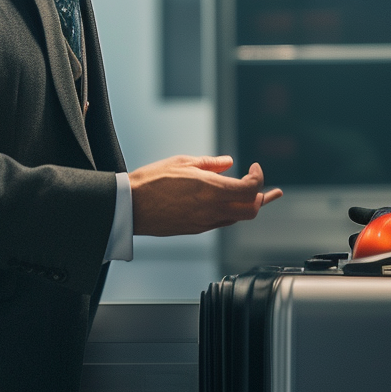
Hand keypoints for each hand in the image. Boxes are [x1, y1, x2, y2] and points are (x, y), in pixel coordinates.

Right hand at [128, 155, 282, 236]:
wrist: (130, 206)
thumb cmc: (153, 181)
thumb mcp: (183, 162)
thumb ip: (211, 163)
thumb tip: (229, 163)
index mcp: (211, 190)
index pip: (250, 189)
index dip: (258, 177)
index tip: (254, 167)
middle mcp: (211, 209)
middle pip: (251, 210)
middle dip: (260, 197)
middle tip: (259, 185)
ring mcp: (204, 222)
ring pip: (237, 218)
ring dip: (247, 206)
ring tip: (257, 195)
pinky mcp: (195, 229)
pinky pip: (221, 222)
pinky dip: (231, 212)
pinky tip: (229, 202)